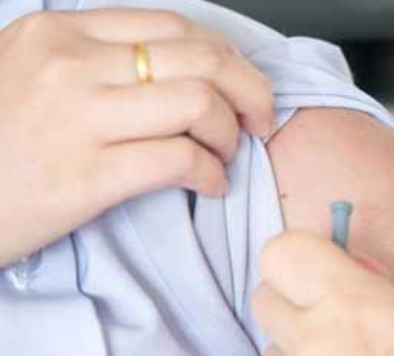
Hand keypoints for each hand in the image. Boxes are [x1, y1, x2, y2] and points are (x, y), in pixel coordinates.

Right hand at [0, 9, 274, 265]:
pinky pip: (181, 160)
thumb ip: (94, 58)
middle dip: (250, 90)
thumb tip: (178, 67)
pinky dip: (212, 173)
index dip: (225, 55)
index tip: (241, 82)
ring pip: (199, 104)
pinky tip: (209, 185)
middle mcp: (71, 64)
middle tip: (261, 119)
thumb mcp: (27, 70)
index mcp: (59, 32)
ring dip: (231, 133)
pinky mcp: (86, 175)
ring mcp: (78, 118)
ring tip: (225, 154)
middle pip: (201, 59)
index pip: (174, 27)